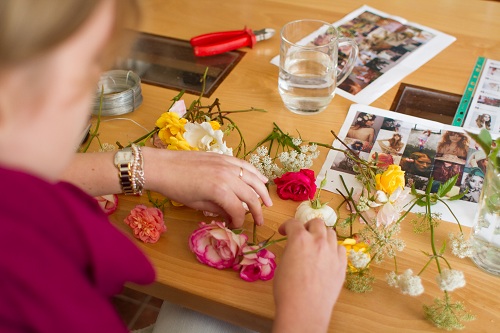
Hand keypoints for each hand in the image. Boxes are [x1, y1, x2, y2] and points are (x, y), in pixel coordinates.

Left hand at [143, 148, 271, 227]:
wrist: (163, 166)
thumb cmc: (176, 188)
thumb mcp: (197, 204)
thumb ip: (218, 209)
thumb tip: (231, 215)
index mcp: (220, 191)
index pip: (238, 210)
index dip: (239, 221)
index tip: (236, 226)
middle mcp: (228, 176)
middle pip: (250, 196)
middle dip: (257, 210)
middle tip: (259, 221)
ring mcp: (227, 164)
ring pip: (253, 179)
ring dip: (262, 192)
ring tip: (268, 203)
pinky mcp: (224, 157)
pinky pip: (245, 165)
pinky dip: (255, 173)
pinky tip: (262, 180)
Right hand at [272, 218, 346, 332]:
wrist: (304, 309)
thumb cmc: (287, 290)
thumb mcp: (282, 264)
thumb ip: (290, 250)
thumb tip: (295, 248)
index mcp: (300, 239)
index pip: (293, 223)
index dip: (287, 226)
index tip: (284, 231)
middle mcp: (318, 241)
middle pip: (316, 223)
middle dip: (307, 226)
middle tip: (302, 234)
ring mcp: (332, 253)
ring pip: (331, 233)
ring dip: (322, 235)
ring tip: (317, 244)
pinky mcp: (342, 265)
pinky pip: (340, 249)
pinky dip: (333, 249)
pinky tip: (328, 256)